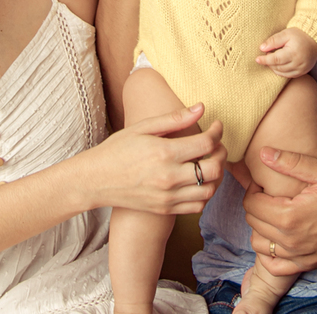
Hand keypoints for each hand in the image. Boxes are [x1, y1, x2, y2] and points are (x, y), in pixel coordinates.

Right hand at [87, 104, 226, 215]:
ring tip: (209, 162)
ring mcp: (168, 197)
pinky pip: (198, 206)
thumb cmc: (116, 150)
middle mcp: (169, 177)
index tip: (216, 125)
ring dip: (217, 175)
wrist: (95, 181)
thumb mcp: (142, 128)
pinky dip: (205, 193)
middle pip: (214, 168)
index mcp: (164, 153)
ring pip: (210, 190)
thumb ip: (174, 118)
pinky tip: (199, 180)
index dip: (217, 131)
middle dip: (222, 153)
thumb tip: (201, 107)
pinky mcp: (166, 209)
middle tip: (216, 144)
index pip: (206, 143)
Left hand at [242, 147, 316, 274]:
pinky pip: (274, 266)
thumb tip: (263, 153)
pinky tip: (278, 238)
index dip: (254, 190)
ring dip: (261, 228)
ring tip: (274, 214)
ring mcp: (298, 255)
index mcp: (290, 216)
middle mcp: (290, 240)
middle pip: (253, 223)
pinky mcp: (306, 265)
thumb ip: (290, 161)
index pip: (251, 204)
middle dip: (257, 206)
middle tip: (270, 196)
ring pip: (259, 244)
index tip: (266, 184)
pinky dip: (270, 253)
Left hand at [256, 28, 316, 77]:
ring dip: (274, 67)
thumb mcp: (285, 34)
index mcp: (294, 53)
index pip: (276, 59)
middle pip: (278, 67)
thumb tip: (261, 48)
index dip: (265, 60)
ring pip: (282, 73)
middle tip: (268, 53)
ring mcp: (301, 69)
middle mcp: (298, 63)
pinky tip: (279, 64)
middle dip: (269, 62)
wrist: (314, 39)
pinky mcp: (303, 72)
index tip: (257, 59)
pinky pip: (288, 75)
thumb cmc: (299, 35)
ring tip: (274, 57)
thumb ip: (274, 41)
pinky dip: (281, 71)